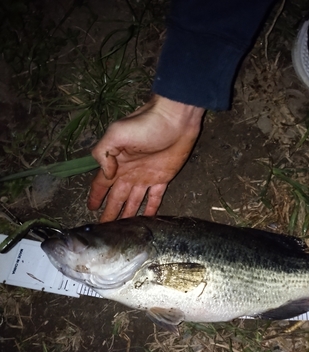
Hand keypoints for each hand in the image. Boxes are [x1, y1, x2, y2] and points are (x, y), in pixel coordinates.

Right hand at [88, 94, 204, 221]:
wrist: (176, 120)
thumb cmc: (145, 124)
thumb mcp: (116, 133)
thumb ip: (104, 154)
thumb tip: (105, 176)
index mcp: (116, 162)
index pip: (101, 184)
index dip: (95, 197)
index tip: (90, 210)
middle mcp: (128, 172)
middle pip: (116, 198)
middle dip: (110, 213)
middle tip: (105, 230)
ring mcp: (145, 177)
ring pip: (133, 201)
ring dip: (127, 215)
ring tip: (122, 231)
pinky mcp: (162, 179)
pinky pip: (154, 198)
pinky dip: (150, 210)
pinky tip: (146, 222)